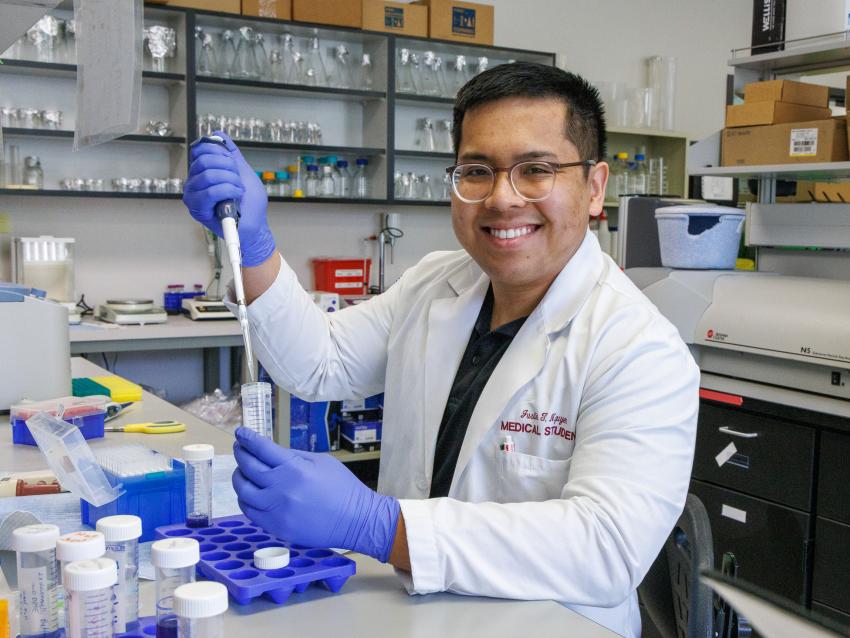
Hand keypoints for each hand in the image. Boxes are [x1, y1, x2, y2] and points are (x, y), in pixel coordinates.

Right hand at [182, 131, 274, 266]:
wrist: (255, 225)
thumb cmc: (249, 203)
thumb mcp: (244, 172)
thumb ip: (231, 154)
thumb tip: (218, 134)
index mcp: (202, 171)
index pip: (201, 149)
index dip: (220, 151)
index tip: (234, 163)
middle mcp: (194, 182)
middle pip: (204, 160)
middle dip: (228, 167)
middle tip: (239, 179)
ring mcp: (193, 196)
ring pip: (208, 175)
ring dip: (231, 181)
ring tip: (239, 190)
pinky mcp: (197, 209)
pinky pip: (210, 192)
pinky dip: (228, 191)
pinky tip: (236, 196)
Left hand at [232, 427, 400, 561]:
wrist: (355, 520)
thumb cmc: (342, 487)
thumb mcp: (321, 461)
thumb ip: (292, 456)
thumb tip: (269, 451)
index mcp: (294, 469)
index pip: (261, 449)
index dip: (248, 439)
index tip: (241, 432)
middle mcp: (281, 489)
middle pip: (248, 468)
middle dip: (241, 454)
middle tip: (240, 448)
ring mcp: (276, 511)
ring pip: (243, 491)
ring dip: (240, 477)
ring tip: (243, 471)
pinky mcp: (275, 528)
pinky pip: (250, 511)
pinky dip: (245, 499)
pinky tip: (249, 493)